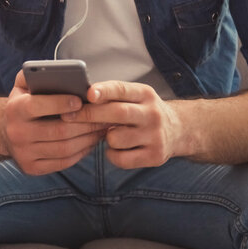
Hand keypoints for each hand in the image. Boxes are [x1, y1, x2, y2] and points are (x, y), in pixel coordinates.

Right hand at [3, 70, 107, 175]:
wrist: (5, 132)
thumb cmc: (23, 103)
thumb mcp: (23, 84)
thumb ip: (36, 74)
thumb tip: (58, 71)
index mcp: (14, 109)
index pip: (37, 106)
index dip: (61, 103)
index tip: (81, 100)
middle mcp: (16, 133)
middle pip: (58, 130)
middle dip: (85, 123)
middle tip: (104, 116)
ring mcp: (24, 153)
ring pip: (64, 148)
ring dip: (88, 139)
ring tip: (102, 128)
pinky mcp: (32, 168)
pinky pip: (63, 162)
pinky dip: (81, 152)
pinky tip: (91, 141)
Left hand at [62, 80, 183, 168]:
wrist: (178, 131)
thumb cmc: (144, 112)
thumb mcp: (136, 96)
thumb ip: (113, 96)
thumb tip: (79, 98)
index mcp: (145, 94)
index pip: (122, 89)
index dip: (104, 91)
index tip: (88, 94)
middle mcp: (152, 114)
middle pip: (118, 113)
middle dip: (90, 115)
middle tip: (69, 116)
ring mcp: (155, 136)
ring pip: (116, 139)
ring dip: (106, 138)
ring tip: (110, 134)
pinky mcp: (155, 156)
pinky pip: (121, 159)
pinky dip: (112, 154)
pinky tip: (117, 148)